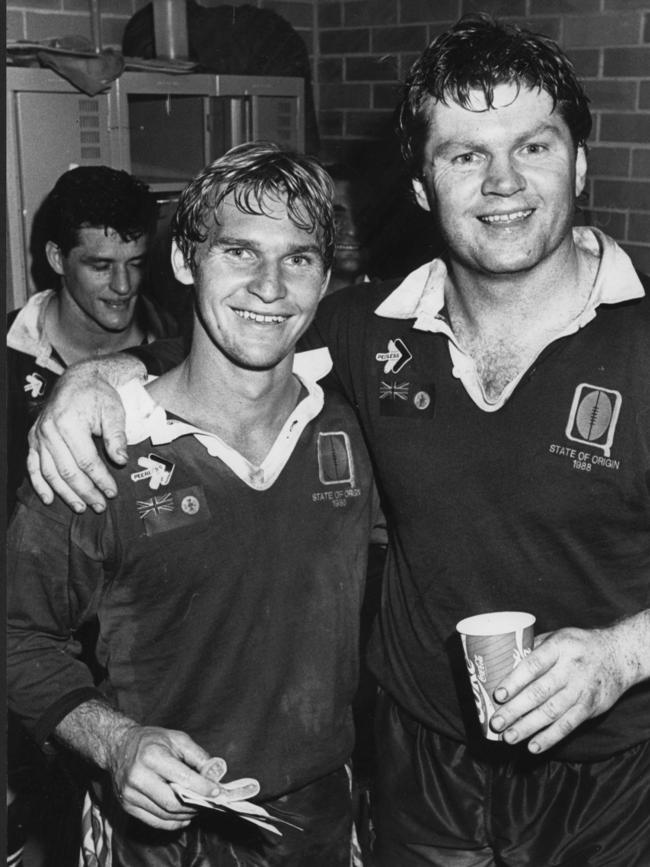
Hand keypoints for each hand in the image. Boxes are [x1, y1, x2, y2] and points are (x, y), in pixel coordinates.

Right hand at [27, 355, 144, 512]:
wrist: (78, 379)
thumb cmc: (98, 395)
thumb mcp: (113, 411)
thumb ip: (117, 437)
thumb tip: (121, 460)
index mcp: (68, 422)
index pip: (86, 461)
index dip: (100, 479)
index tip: (112, 492)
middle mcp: (48, 430)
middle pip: (67, 470)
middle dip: (85, 491)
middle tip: (100, 506)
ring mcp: (38, 435)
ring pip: (50, 472)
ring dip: (65, 493)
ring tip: (82, 507)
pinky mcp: (33, 438)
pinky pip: (32, 466)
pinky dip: (39, 484)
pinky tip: (49, 499)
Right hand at [106, 726, 257, 830]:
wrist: (118, 746)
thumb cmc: (151, 741)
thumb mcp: (177, 738)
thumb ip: (198, 755)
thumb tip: (214, 775)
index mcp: (151, 756)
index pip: (182, 778)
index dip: (202, 787)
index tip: (217, 792)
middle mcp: (138, 777)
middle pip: (173, 802)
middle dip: (195, 805)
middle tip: (209, 802)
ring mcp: (130, 794)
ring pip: (165, 815)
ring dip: (186, 815)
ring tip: (198, 808)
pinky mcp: (127, 806)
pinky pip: (154, 822)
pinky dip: (173, 822)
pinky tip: (184, 816)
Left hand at [490, 623, 640, 752]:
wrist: (618, 655)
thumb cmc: (576, 645)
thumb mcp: (556, 637)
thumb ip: (532, 650)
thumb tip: (501, 666)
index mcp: (559, 647)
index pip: (533, 665)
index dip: (515, 681)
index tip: (498, 695)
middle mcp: (571, 668)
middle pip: (540, 692)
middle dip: (515, 710)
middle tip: (496, 723)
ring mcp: (582, 689)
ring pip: (552, 712)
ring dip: (528, 727)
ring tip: (508, 737)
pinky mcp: (591, 707)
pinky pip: (568, 724)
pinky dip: (550, 737)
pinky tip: (533, 746)